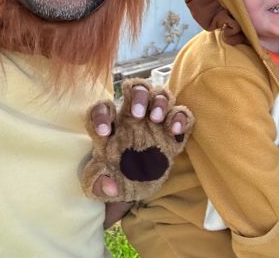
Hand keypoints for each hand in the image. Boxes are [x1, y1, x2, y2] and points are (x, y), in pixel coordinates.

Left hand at [81, 78, 193, 202]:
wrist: (136, 188)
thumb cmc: (115, 180)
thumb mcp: (99, 187)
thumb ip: (97, 185)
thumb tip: (109, 186)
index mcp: (111, 126)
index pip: (102, 108)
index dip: (100, 115)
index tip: (104, 132)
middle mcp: (132, 117)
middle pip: (135, 88)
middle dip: (137, 96)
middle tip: (137, 114)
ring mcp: (155, 122)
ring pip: (159, 95)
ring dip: (159, 102)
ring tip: (156, 119)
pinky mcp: (173, 132)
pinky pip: (181, 113)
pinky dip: (180, 117)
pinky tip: (175, 130)